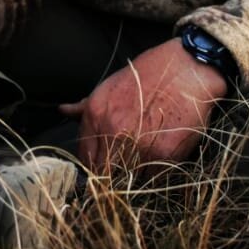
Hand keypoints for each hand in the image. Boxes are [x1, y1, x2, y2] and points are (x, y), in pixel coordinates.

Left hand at [57, 38, 227, 170]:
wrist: (185, 69)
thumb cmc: (147, 75)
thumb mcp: (109, 86)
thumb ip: (85, 106)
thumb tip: (63, 111)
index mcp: (95, 115)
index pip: (85, 158)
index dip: (94, 166)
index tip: (103, 169)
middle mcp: (112, 131)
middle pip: (102, 174)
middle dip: (111, 177)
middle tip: (123, 174)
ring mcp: (138, 144)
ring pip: (129, 180)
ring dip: (135, 177)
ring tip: (144, 164)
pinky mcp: (164, 154)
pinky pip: (154, 178)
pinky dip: (156, 174)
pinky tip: (160, 159)